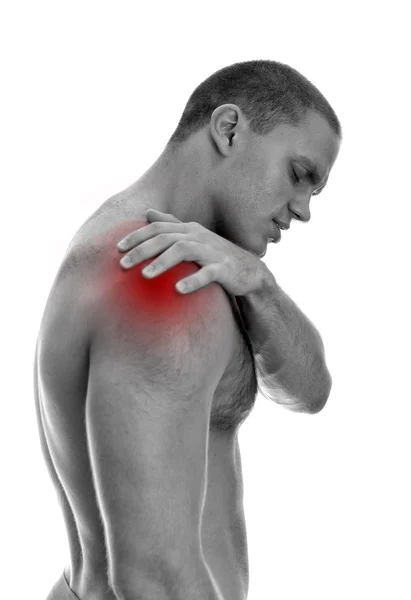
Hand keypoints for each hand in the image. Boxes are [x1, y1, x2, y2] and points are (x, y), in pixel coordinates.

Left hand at [116, 208, 265, 295]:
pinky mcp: (225, 269)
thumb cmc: (216, 256)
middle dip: (142, 250)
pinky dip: (193, 280)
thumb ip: (171, 225)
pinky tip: (178, 289)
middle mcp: (199, 236)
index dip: (137, 236)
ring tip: (145, 276)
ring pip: (184, 250)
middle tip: (123, 264)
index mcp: (189, 230)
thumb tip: (148, 213)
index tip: (117, 248)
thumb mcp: (193, 238)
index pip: (158, 228)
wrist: (249, 272)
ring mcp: (212, 251)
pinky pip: (208, 273)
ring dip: (163, 262)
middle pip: (166, 238)